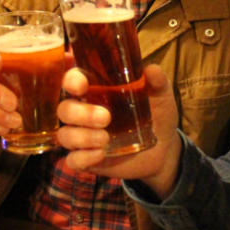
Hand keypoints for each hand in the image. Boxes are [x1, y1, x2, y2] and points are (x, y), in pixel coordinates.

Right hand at [57, 64, 181, 198]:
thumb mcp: (160, 95)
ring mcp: (85, 135)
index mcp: (97, 89)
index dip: (70, 79)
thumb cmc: (156, 113)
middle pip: (64, 109)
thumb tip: (151, 70)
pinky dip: (83, 157)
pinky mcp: (88, 158)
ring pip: (65, 135)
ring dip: (82, 136)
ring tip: (105, 139)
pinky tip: (101, 154)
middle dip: (79, 113)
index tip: (80, 84)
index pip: (72, 79)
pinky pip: (72, 160)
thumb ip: (157, 81)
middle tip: (105, 117)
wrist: (164, 148)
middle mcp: (85, 110)